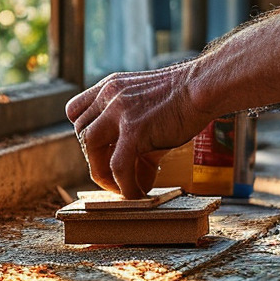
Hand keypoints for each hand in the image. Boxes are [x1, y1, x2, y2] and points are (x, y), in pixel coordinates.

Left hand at [65, 63, 210, 197]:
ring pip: (91, 148)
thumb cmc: (183, 100)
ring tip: (120, 188)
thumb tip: (137, 180)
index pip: (75, 111)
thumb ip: (135, 140)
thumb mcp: (147, 110)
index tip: (100, 150)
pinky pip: (118, 166)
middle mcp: (108, 97)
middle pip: (81, 133)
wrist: (204, 87)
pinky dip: (124, 185)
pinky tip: (136, 194)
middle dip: (94, 158)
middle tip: (113, 176)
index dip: (83, 133)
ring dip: (102, 173)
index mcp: (109, 88)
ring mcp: (119, 112)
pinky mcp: (134, 130)